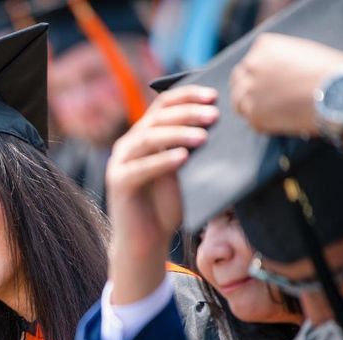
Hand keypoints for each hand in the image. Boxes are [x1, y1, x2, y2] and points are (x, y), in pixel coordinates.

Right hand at [105, 85, 218, 303]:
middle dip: (188, 113)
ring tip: (203, 137)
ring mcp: (120, 162)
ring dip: (177, 134)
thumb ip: (194, 149)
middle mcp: (129, 143)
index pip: (164, 104)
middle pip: (158, 117)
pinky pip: (140, 167)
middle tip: (214, 116)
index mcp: (145, 134)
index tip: (214, 96)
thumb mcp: (186, 171)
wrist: (146, 241)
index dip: (188, 96)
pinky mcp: (118, 182)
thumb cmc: (168, 206)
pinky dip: (162, 161)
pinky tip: (182, 158)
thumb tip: (224, 126)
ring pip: (149, 138)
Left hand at [231, 33, 342, 135]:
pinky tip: (283, 121)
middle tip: (265, 99)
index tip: (272, 82)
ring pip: (239, 102)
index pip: (252, 61)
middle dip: (249, 88)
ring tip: (274, 112)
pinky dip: (265, 123)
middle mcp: (251, 66)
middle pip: (239, 80)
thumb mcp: (304, 53)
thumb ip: (282, 61)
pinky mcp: (254, 115)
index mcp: (264, 46)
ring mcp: (249, 91)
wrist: (339, 92)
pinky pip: (253, 121)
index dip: (260, 74)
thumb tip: (276, 79)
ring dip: (252, 107)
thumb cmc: (332, 71)